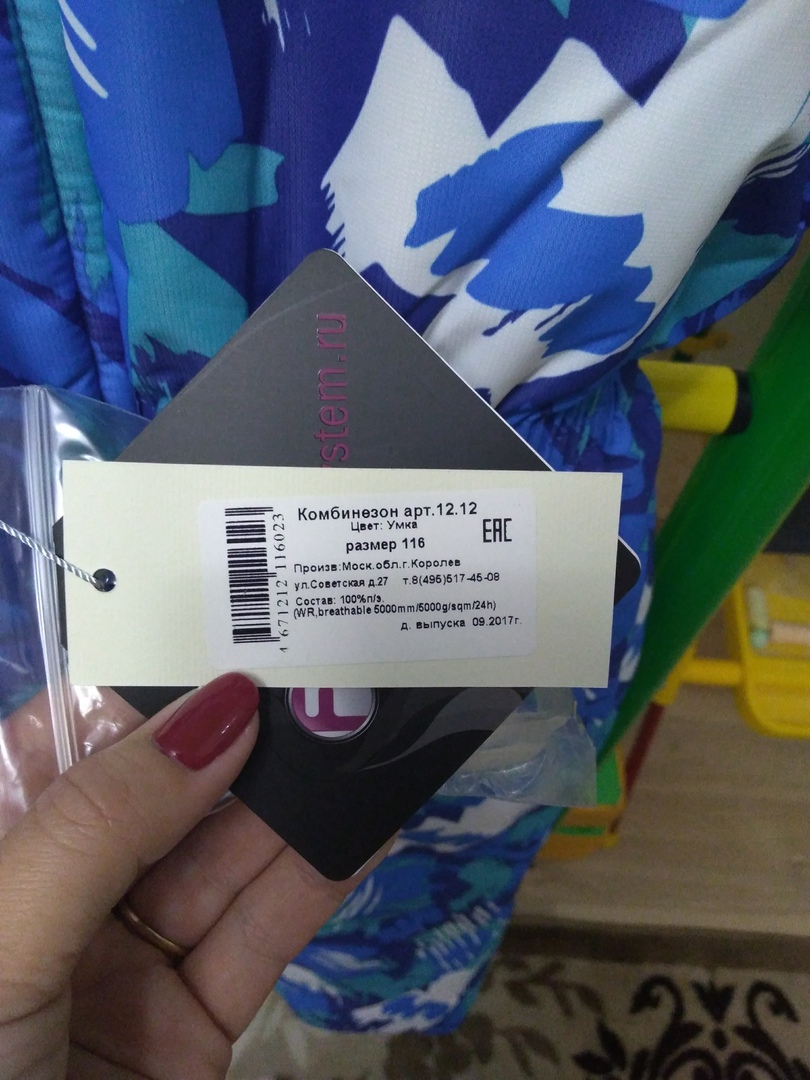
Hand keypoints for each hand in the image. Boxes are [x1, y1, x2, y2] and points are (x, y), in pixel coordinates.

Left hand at [0, 674, 387, 1078]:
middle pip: (161, 794)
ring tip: (360, 725)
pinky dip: (319, 879)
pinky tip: (369, 821)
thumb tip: (222, 708)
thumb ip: (104, 821)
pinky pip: (262, 937)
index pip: (66, 740)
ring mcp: (131, 964)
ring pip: (223, 859)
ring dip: (293, 798)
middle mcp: (62, 897)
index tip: (224, 631)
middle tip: (317, 669)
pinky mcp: (196, 1027)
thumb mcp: (1, 934)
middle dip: (237, 735)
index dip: (142, 683)